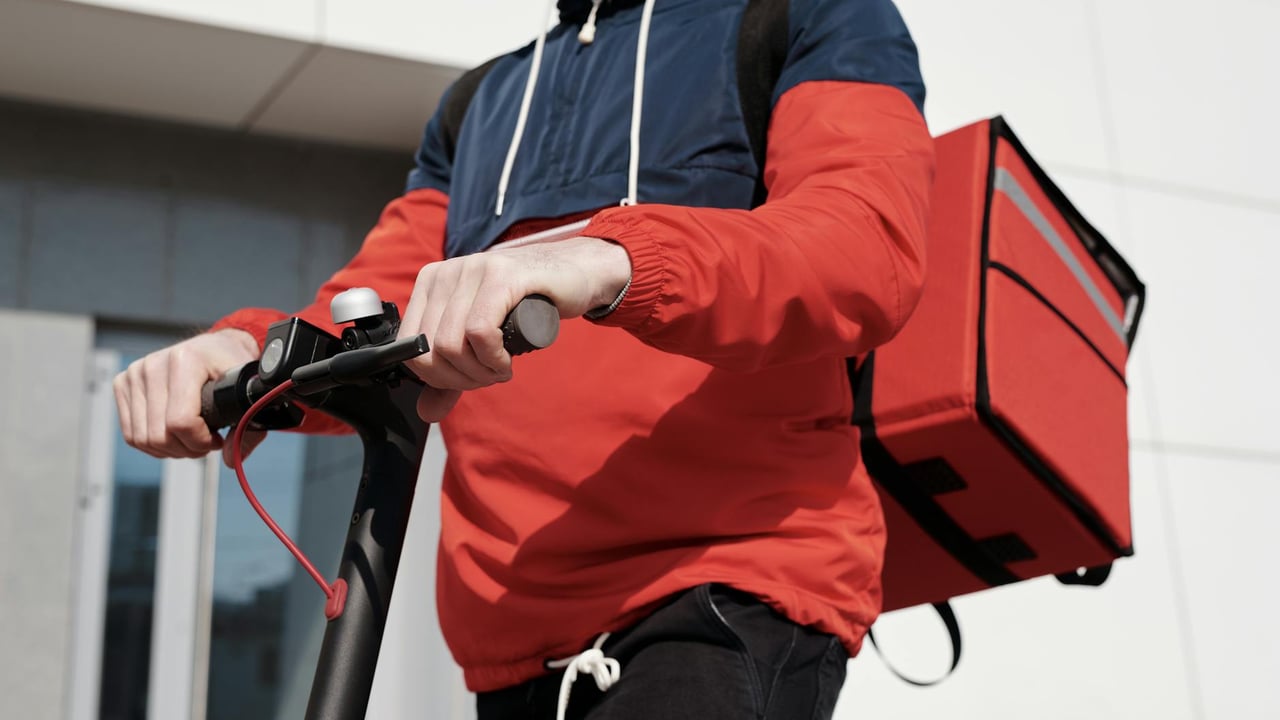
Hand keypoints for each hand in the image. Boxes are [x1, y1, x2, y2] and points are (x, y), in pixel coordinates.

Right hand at [114, 328, 265, 463]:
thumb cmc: (231, 368)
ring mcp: (135, 374)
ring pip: (142, 439)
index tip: (217, 438)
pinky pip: (131, 434)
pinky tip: (174, 435)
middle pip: (160, 435)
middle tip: (205, 442)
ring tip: (191, 438)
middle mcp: (154, 364)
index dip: (200, 441)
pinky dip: (154, 445)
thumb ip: (248, 428)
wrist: (213, 349)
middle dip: (187, 449)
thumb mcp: (248, 392)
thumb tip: (230, 459)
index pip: (180, 421)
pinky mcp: (123, 384)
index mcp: (186, 360)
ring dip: (170, 449)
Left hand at [397, 236, 630, 420]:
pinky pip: (480, 331)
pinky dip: (492, 358)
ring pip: (452, 344)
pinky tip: (506, 361)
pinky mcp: (502, 276)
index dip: (437, 377)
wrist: (575, 275)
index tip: (468, 378)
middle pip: (430, 350)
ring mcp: (473, 270)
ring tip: (501, 369)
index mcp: (430, 282)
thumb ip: (453, 375)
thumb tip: (427, 413)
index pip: (409, 346)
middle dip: (460, 378)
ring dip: (479, 372)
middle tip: (490, 376)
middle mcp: (446, 272)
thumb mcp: (482, 341)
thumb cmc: (527, 305)